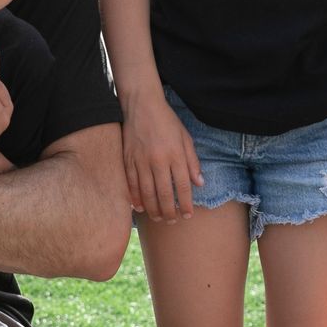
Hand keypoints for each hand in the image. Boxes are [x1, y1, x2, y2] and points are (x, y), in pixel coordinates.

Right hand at [122, 90, 201, 221]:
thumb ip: (192, 161)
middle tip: (171, 222)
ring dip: (153, 209)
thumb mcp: (185, 137)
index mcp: (175, 154)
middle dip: (169, 212)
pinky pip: (131, 183)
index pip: (182, 186)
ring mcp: (140, 160)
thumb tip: (199, 184)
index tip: (188, 215)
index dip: (185, 204)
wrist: (142, 104)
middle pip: (163, 194)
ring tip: (158, 218)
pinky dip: (135, 197)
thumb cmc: (167, 120)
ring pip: (146, 192)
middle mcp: (158, 160)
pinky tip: (140, 207)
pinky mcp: (127, 159)